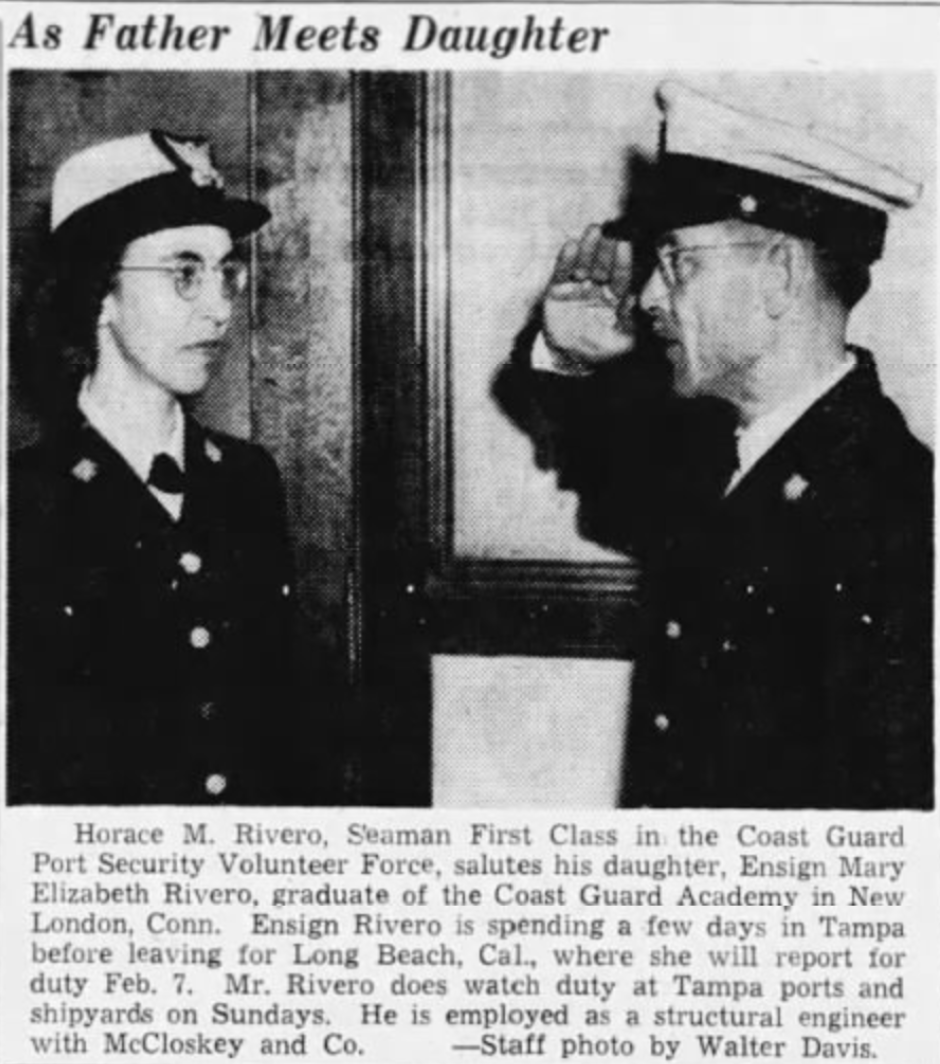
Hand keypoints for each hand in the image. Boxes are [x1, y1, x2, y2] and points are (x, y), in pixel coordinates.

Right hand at [542, 224, 634, 366]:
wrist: (569, 359)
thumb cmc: (600, 350)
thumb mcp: (622, 342)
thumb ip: (629, 321)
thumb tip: (634, 299)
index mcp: (615, 296)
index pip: (620, 276)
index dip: (622, 261)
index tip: (623, 245)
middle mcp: (597, 287)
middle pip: (601, 264)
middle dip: (603, 249)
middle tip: (605, 232)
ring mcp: (577, 287)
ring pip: (583, 263)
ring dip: (587, 247)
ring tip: (591, 231)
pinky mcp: (557, 290)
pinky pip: (561, 273)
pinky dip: (565, 260)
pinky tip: (570, 246)